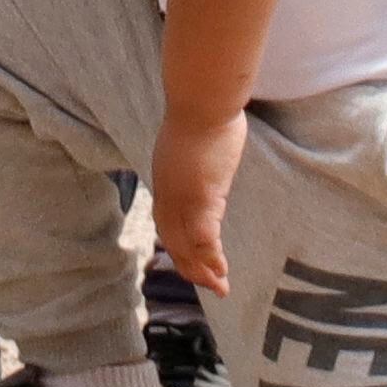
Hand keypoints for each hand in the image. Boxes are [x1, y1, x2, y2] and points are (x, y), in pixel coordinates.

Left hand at [148, 102, 242, 296]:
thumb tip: (209, 146)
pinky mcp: (202, 196)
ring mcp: (184, 198)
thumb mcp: (192, 138)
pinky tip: (222, 270)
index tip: (190, 260)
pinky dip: (211, 257)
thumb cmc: (202, 108)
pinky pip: (204, 236)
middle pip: (174, 240)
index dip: (177, 244)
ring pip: (188, 244)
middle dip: (190, 266)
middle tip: (209, 284)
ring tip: (220, 286)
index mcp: (165, 179)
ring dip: (203, 269)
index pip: (167, 222)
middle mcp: (168, 193)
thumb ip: (196, 154)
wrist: (202, 99)